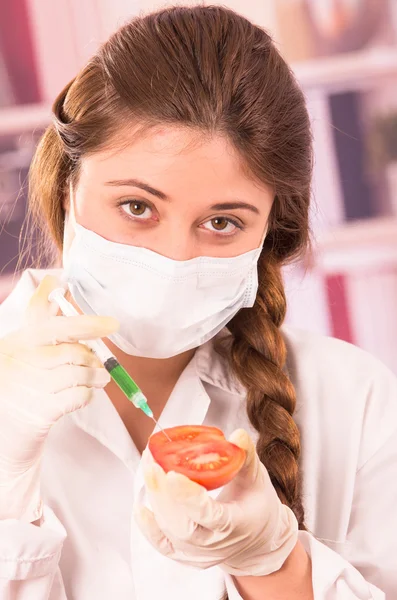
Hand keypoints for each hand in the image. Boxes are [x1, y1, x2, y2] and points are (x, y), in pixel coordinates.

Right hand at [0, 275, 118, 521]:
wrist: (6, 426)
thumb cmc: (22, 376)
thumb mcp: (25, 342)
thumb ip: (41, 312)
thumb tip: (54, 279)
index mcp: (19, 340)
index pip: (56, 327)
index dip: (86, 324)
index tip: (112, 324)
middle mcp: (22, 362)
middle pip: (73, 352)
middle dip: (92, 357)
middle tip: (101, 363)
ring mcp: (31, 388)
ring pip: (80, 374)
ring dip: (96, 376)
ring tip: (99, 378)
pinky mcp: (41, 412)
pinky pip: (79, 396)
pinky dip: (88, 394)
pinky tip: (84, 394)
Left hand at [134, 428, 297, 575]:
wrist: (257, 543)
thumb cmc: (257, 507)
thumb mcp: (257, 479)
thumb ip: (246, 456)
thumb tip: (236, 435)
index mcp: (235, 525)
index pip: (208, 514)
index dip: (188, 496)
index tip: (172, 474)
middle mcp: (214, 545)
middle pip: (182, 523)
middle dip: (163, 492)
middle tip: (152, 461)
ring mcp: (197, 554)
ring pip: (169, 529)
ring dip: (155, 497)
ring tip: (148, 466)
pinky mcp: (184, 555)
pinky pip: (161, 544)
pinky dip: (148, 527)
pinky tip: (140, 506)